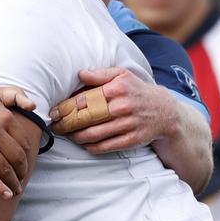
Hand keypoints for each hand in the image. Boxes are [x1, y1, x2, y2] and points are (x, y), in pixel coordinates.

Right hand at [0, 87, 35, 198]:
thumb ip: (15, 94)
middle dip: (22, 171)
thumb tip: (34, 106)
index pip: (24, 142)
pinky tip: (7, 194)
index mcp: (4, 117)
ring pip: (5, 169)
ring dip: (13, 182)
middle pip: (17, 157)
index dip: (26, 155)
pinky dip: (0, 187)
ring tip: (16, 189)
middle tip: (21, 178)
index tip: (24, 163)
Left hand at [50, 67, 175, 153]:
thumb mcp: (122, 75)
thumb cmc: (136, 90)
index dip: (66, 107)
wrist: (165, 111)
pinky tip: (84, 144)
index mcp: (117, 89)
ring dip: (77, 136)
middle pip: (87, 118)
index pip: (84, 99)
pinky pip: (107, 146)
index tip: (54, 112)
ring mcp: (128, 125)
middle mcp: (122, 107)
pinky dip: (92, 147)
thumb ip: (100, 74)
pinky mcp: (132, 140)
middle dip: (67, 124)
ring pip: (95, 134)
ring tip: (66, 134)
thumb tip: (79, 73)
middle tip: (55, 126)